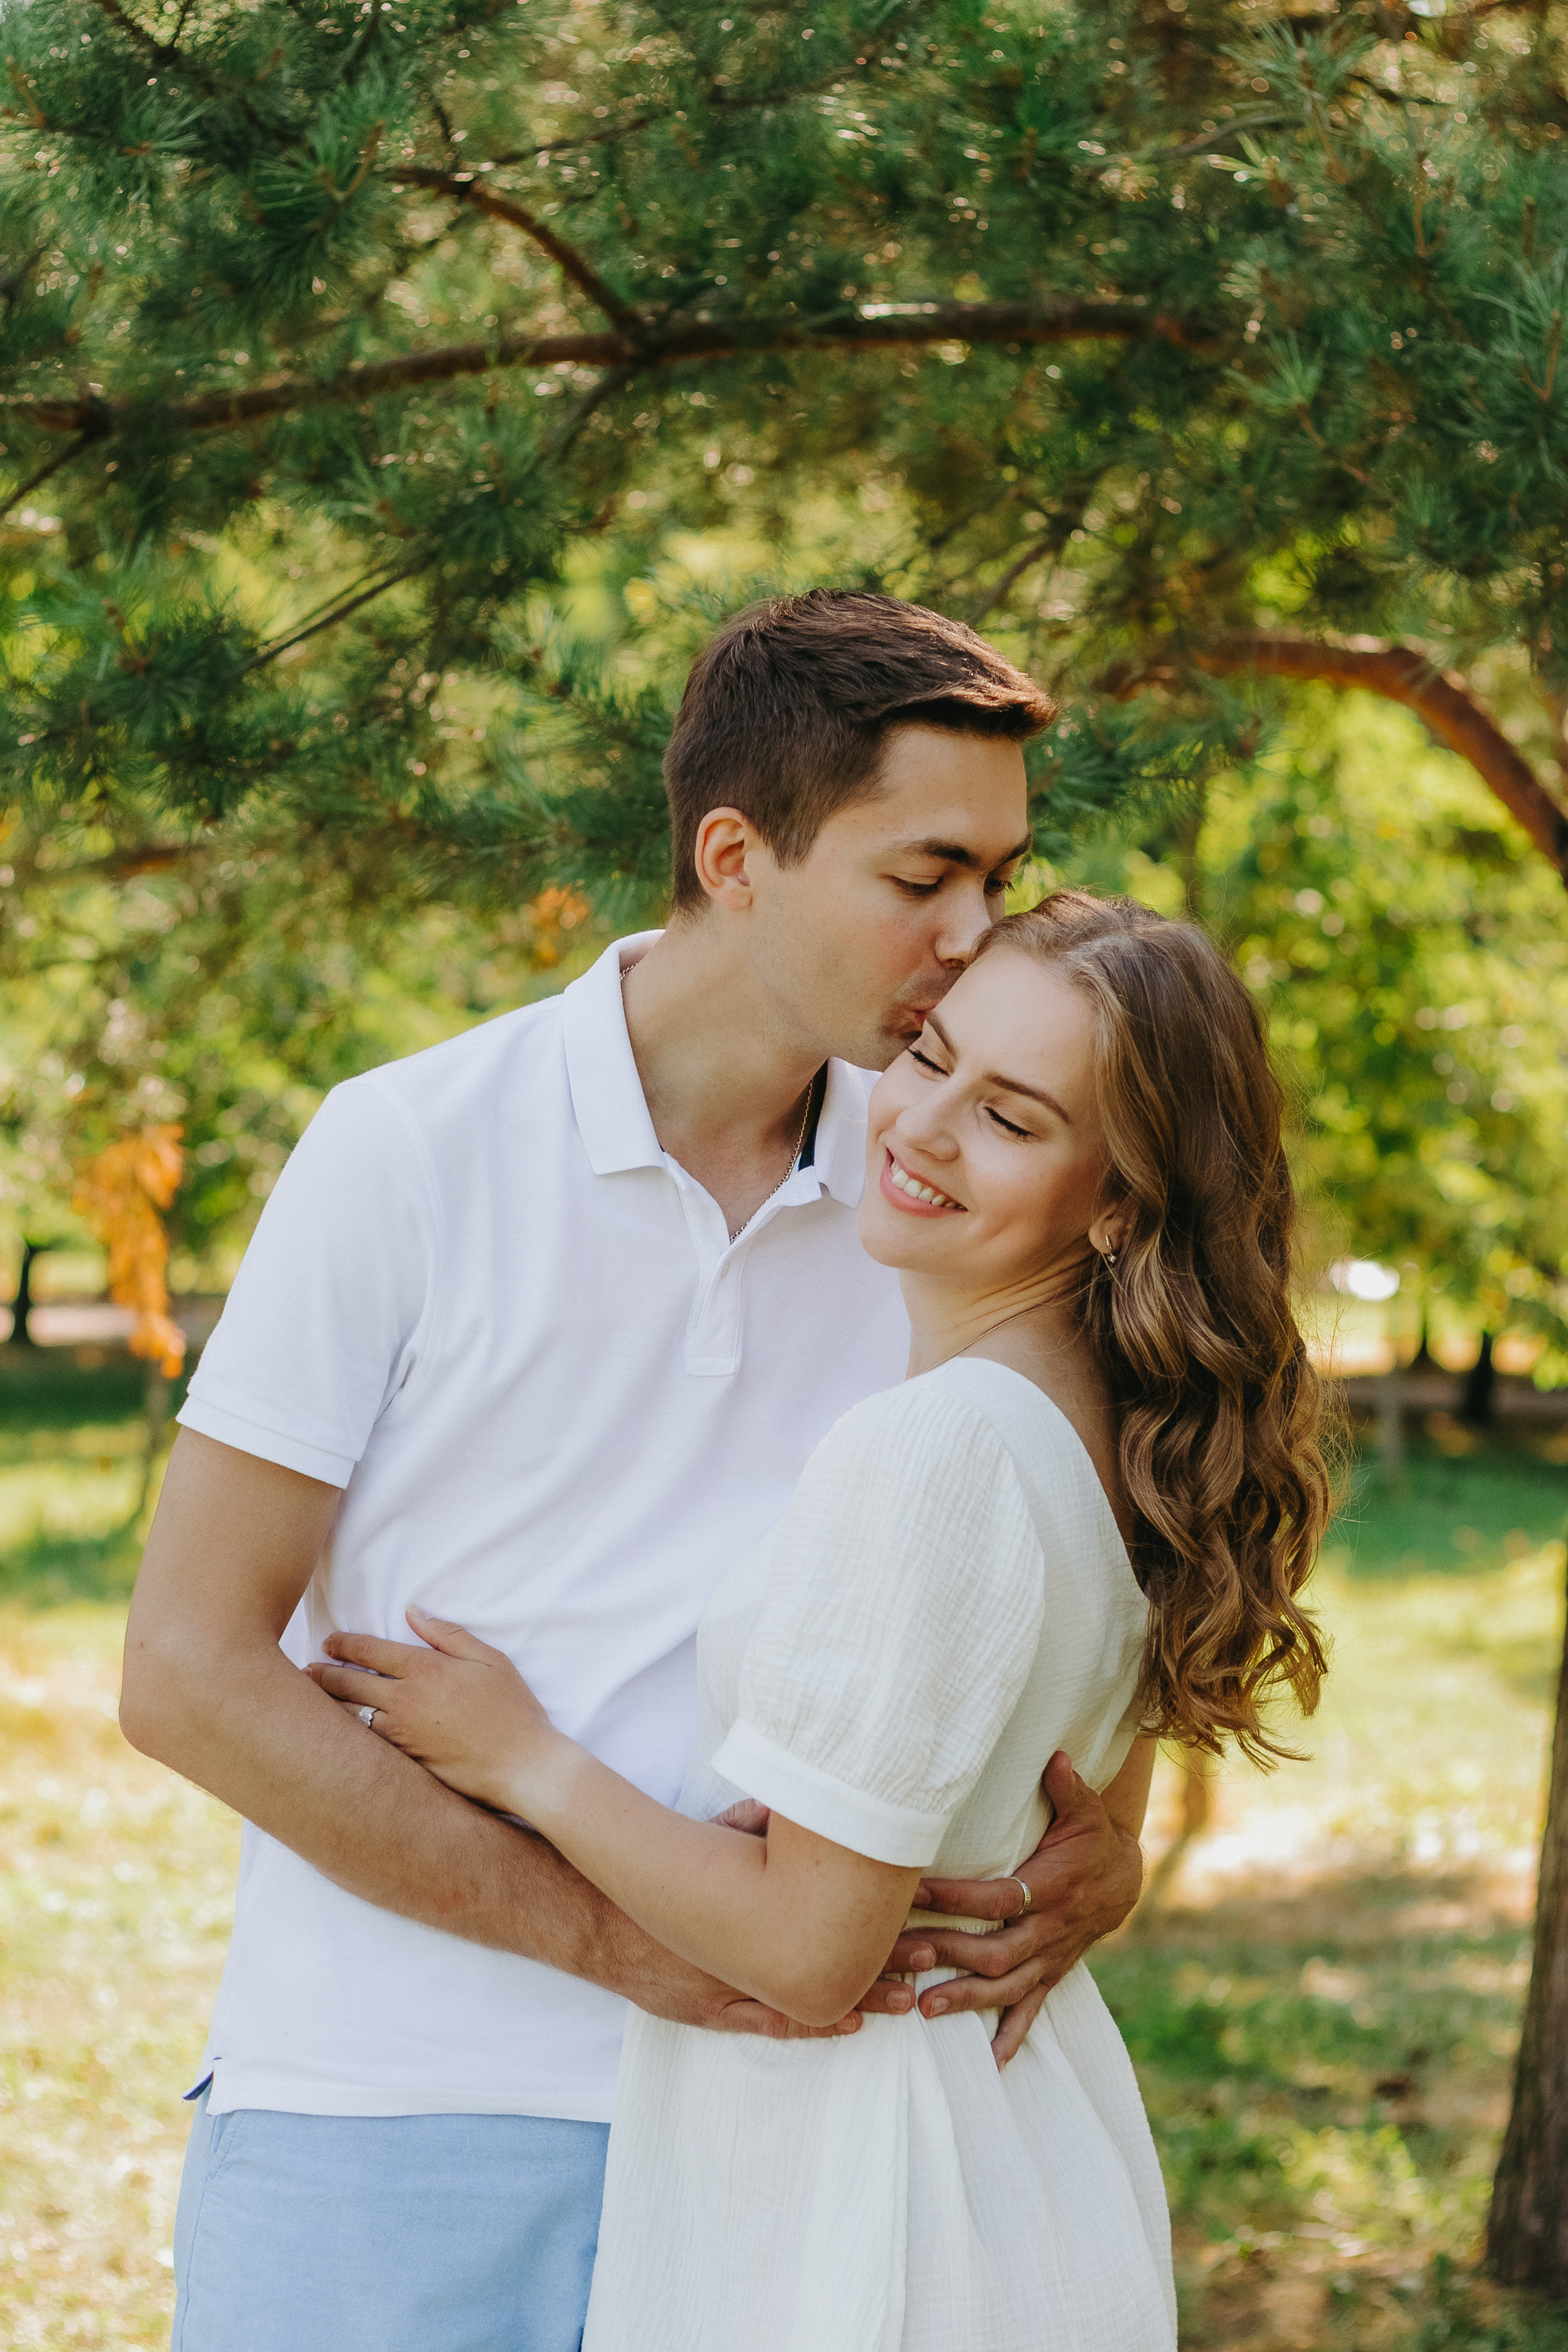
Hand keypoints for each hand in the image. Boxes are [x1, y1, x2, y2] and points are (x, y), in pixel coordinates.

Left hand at [308, 1606, 566, 1815]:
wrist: (521, 1767)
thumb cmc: (512, 1710)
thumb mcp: (489, 1660)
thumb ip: (447, 1634)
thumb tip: (413, 1612)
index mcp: (425, 1669)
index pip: (370, 1650)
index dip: (343, 1643)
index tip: (328, 1642)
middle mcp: (405, 1701)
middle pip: (348, 1683)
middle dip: (322, 1674)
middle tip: (307, 1670)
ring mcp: (401, 1735)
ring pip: (350, 1716)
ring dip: (329, 1706)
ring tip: (312, 1699)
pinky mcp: (403, 1762)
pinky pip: (366, 1744)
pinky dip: (348, 1735)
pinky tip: (339, 1734)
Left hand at [863, 1751, 1142, 2065]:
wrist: (1127, 1878)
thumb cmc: (1093, 1838)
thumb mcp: (1087, 1811)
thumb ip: (1068, 1788)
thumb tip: (1055, 1757)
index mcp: (1052, 1887)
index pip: (997, 1897)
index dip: (956, 1897)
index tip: (912, 1893)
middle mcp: (1050, 1929)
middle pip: (995, 1951)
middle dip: (948, 1957)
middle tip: (902, 1961)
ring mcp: (1051, 1957)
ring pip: (1007, 1987)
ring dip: (967, 2000)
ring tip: (924, 2009)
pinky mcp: (1053, 1974)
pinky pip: (1033, 2010)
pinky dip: (1013, 2036)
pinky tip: (988, 2061)